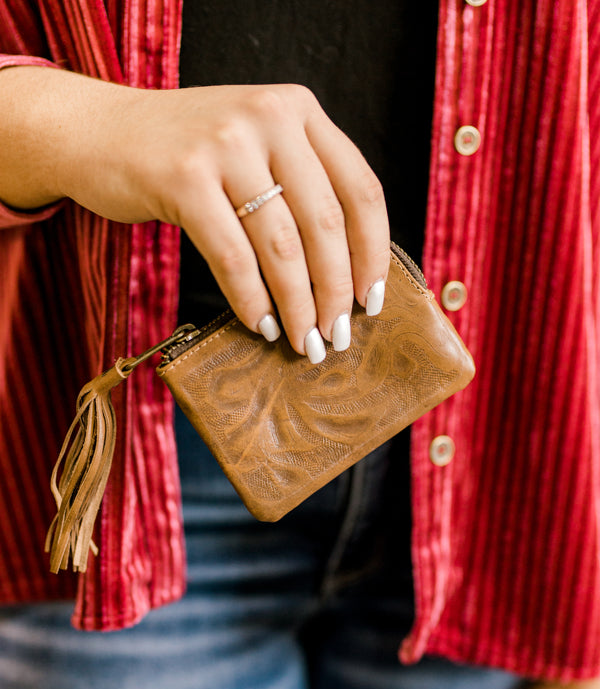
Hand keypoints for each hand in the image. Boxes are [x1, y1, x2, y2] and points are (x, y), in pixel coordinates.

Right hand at [0, 67, 389, 357]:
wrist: (101, 131)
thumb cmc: (188, 155)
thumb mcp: (256, 145)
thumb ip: (300, 182)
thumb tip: (346, 272)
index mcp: (300, 110)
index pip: (361, 190)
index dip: (373, 254)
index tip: (371, 302)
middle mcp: (269, 118)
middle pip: (326, 224)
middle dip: (335, 292)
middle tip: (335, 337)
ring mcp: (225, 145)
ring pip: (282, 246)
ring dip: (297, 306)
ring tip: (302, 341)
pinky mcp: (183, 179)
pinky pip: (233, 257)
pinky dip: (251, 300)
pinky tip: (260, 325)